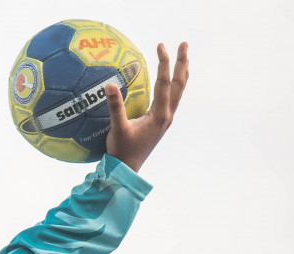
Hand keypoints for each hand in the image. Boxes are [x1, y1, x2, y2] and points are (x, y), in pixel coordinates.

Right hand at [106, 41, 189, 172]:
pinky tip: (171, 82)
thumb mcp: (117, 129)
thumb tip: (109, 85)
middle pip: (180, 84)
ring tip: (183, 58)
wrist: (127, 170)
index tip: (161, 46)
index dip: (164, 63)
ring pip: (179, 91)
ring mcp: (166, 119)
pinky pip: (173, 98)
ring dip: (182, 73)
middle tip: (184, 44)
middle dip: (182, 63)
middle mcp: (167, 115)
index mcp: (160, 115)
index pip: (164, 83)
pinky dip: (175, 85)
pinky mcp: (161, 122)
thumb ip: (115, 106)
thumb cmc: (122, 151)